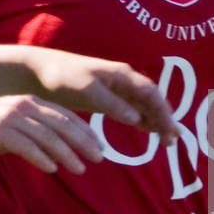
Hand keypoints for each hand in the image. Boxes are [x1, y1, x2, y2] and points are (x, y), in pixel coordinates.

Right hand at [0, 96, 104, 172]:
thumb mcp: (7, 127)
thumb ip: (29, 135)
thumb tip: (50, 153)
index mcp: (27, 102)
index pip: (64, 115)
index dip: (84, 131)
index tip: (98, 146)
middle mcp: (22, 105)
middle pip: (61, 124)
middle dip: (83, 141)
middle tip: (99, 157)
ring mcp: (10, 117)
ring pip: (47, 136)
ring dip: (67, 153)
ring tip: (80, 168)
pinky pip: (25, 145)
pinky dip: (41, 157)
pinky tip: (53, 169)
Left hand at [28, 50, 181, 140]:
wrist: (38, 72)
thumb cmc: (61, 77)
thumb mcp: (87, 91)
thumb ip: (112, 104)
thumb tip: (136, 116)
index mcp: (122, 74)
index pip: (152, 93)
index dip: (164, 112)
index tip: (171, 131)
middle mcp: (123, 80)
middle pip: (152, 100)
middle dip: (165, 119)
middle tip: (174, 141)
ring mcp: (115, 89)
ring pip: (144, 106)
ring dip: (157, 121)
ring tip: (167, 140)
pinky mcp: (106, 98)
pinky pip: (131, 109)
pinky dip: (142, 120)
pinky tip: (148, 130)